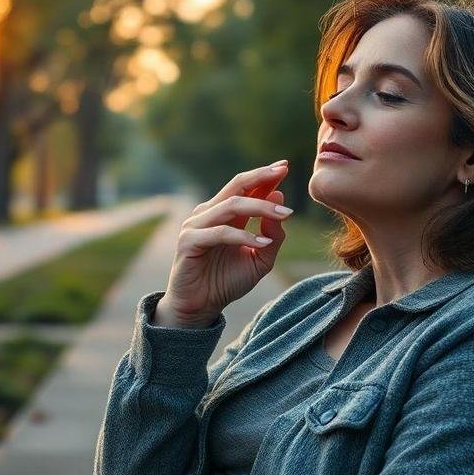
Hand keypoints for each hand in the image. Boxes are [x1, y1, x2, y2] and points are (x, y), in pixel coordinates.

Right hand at [156, 160, 290, 327]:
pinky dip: (243, 236)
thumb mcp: (260, 260)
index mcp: (225, 215)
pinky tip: (262, 243)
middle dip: (260, 178)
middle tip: (282, 172)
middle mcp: (209, 214)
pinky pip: (220, 233)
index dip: (264, 176)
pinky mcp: (189, 242)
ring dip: (260, 207)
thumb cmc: (225, 283)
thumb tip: (280, 200)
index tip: (285, 166)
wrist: (199, 308)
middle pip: (236, 186)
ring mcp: (196, 225)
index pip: (245, 188)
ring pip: (231, 206)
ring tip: (285, 214)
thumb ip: (273, 236)